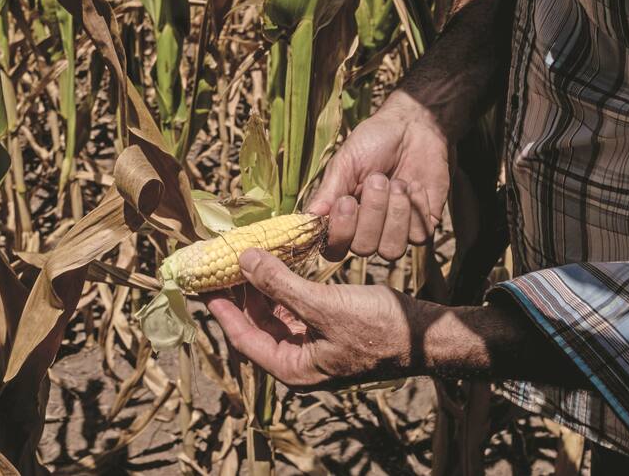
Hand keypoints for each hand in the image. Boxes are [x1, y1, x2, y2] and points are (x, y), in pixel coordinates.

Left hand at [204, 249, 417, 388]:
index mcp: (293, 369)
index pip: (244, 339)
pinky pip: (294, 310)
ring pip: (275, 316)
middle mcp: (299, 361)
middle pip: (257, 327)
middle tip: (223, 266)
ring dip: (261, 290)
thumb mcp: (324, 305)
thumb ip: (281, 284)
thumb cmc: (379, 328)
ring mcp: (313, 347)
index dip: (222, 310)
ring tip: (247, 261)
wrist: (424, 334)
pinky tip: (277, 267)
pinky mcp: (326, 330)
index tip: (204, 285)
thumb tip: (245, 260)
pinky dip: (283, 290)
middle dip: (240, 296)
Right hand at [307, 93, 450, 260]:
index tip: (345, 201)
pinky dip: (416, 206)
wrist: (413, 127)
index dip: (340, 232)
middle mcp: (367, 232)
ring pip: (392, 250)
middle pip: (364, 248)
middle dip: (373, 211)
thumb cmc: (372, 144)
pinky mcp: (422, 228)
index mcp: (342, 219)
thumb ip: (327, 194)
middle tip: (378, 178)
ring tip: (398, 183)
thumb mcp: (345, 164)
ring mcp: (395, 233)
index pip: (333, 249)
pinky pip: (419, 236)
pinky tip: (415, 186)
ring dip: (396, 212)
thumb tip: (306, 221)